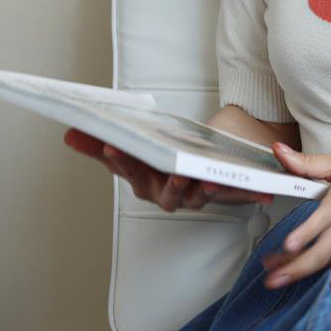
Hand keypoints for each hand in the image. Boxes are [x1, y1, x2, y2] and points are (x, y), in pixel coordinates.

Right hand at [64, 129, 273, 212]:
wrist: (208, 157)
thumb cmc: (168, 154)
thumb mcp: (136, 145)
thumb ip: (101, 143)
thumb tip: (70, 133)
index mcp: (146, 183)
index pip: (129, 173)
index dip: (120, 161)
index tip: (111, 147)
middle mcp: (170, 196)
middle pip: (163, 191)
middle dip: (163, 180)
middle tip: (166, 168)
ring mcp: (197, 196)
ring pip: (196, 197)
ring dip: (200, 190)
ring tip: (204, 179)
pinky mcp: (226, 192)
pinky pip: (236, 196)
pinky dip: (247, 195)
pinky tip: (260, 192)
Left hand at [261, 144, 330, 287]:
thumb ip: (308, 162)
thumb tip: (279, 152)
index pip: (327, 215)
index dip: (308, 232)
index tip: (289, 245)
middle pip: (328, 248)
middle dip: (299, 265)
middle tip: (272, 277)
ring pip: (327, 259)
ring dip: (298, 267)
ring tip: (273, 270)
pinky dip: (314, 265)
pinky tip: (296, 264)